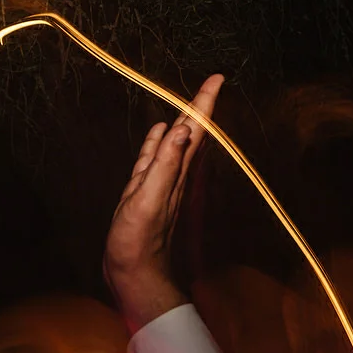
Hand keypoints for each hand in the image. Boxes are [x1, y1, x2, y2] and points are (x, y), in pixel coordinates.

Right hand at [104, 74, 221, 332]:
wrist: (134, 273)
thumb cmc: (139, 241)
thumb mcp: (149, 199)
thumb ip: (164, 165)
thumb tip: (182, 130)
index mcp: (177, 171)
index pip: (195, 129)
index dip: (205, 102)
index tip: (217, 78)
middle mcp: (173, 173)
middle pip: (191, 131)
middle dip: (200, 104)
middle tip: (212, 81)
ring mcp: (160, 182)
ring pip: (174, 141)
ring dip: (183, 120)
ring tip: (190, 101)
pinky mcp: (144, 191)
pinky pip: (154, 158)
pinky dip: (157, 141)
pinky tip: (158, 132)